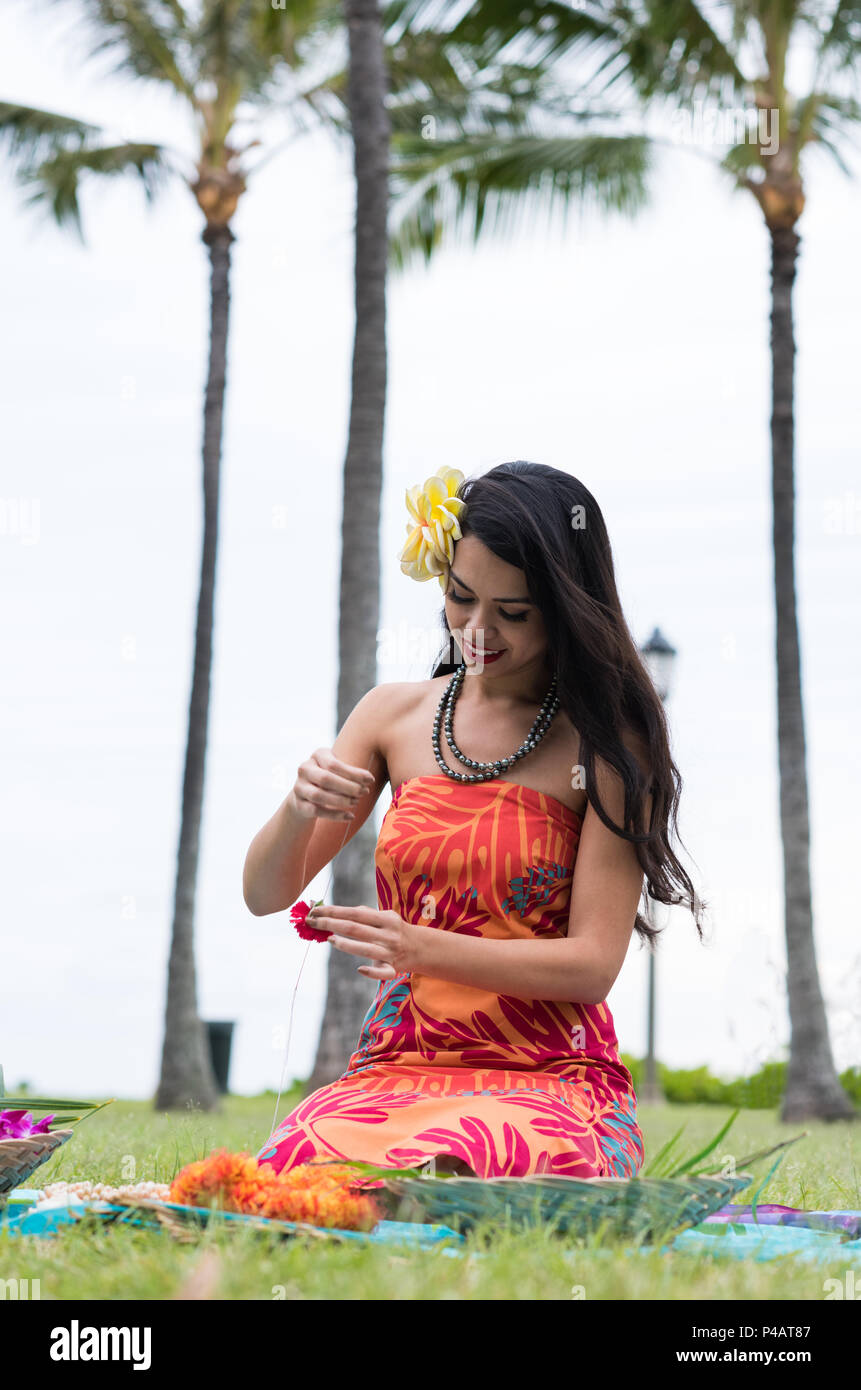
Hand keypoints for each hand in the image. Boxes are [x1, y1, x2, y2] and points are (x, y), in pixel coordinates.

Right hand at [287, 749, 375, 821]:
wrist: (305, 796)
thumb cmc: (330, 779)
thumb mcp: (337, 769)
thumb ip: (350, 770)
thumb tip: (370, 779)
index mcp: (317, 756)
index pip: (334, 764)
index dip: (353, 773)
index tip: (371, 780)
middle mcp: (304, 769)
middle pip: (326, 778)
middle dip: (348, 787)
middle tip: (364, 792)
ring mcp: (299, 787)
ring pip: (319, 795)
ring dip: (341, 800)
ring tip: (356, 802)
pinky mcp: (298, 805)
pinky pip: (316, 811)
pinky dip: (335, 815)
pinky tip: (350, 816)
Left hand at [307, 904, 426, 980]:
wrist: (421, 948)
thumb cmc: (394, 930)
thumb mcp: (385, 916)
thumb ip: (363, 913)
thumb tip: (333, 910)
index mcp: (385, 919)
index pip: (355, 913)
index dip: (334, 911)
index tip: (315, 909)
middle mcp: (387, 935)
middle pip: (355, 928)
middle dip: (330, 924)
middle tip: (311, 922)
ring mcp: (390, 952)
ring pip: (364, 948)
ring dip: (344, 944)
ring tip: (328, 939)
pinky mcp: (393, 969)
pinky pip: (382, 973)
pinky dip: (370, 972)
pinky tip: (359, 968)